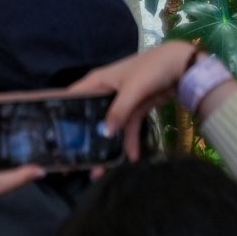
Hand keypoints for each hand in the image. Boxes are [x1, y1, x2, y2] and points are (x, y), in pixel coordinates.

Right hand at [66, 41, 195, 160]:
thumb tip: (105, 133)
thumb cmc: (150, 69)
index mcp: (96, 82)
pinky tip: (132, 156)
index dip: (61, 114)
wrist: (182, 66)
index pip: (71, 97)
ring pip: (111, 125)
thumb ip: (118, 111)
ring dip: (109, 145)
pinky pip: (129, 127)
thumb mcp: (132, 89)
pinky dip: (131, 141)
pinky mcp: (136, 108)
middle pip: (91, 116)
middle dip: (86, 137)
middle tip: (77, 160)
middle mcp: (104, 92)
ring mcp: (121, 102)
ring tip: (103, 169)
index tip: (54, 135)